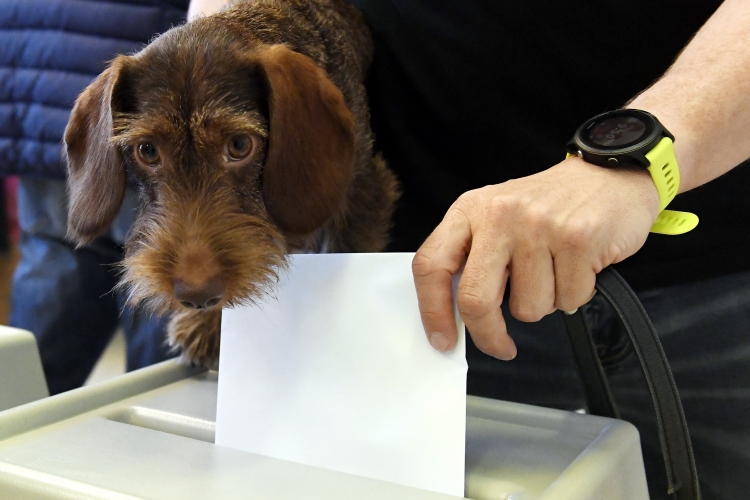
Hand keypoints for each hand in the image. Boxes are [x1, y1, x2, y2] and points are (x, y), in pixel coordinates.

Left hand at [412, 156, 659, 359]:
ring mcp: (539, 226)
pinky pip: (567, 301)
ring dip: (543, 304)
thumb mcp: (496, 218)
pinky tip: (578, 267)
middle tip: (500, 347)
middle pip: (475, 299)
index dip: (432, 310)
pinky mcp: (579, 239)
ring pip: (527, 308)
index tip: (442, 340)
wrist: (609, 175)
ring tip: (554, 271)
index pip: (432, 265)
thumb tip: (457, 318)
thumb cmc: (547, 206)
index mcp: (470, 209)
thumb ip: (472, 258)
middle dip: (487, 335)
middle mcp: (499, 215)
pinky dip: (574, 296)